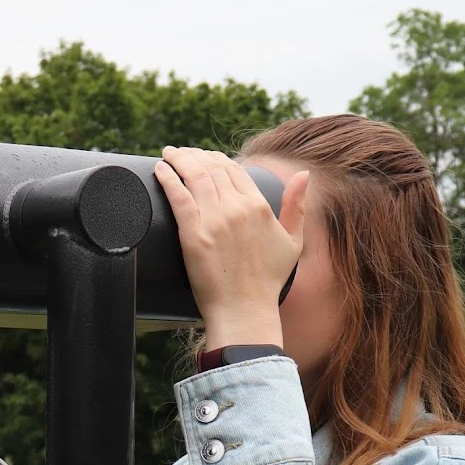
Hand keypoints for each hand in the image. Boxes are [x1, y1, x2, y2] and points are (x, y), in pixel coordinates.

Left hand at [153, 147, 308, 348]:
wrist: (244, 310)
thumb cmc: (268, 281)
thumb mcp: (293, 242)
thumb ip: (297, 207)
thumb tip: (304, 175)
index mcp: (258, 206)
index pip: (233, 169)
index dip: (215, 159)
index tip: (203, 157)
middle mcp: (237, 208)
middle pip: (211, 169)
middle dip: (194, 156)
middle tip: (181, 154)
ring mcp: (214, 220)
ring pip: (194, 176)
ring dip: (179, 160)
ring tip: (168, 155)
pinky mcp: (193, 235)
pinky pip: (178, 197)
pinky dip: (168, 178)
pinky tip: (160, 169)